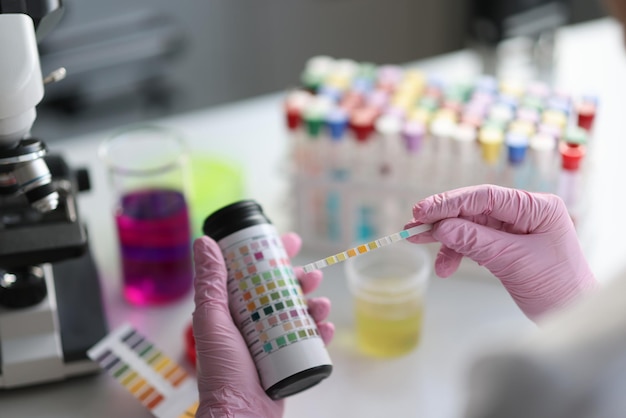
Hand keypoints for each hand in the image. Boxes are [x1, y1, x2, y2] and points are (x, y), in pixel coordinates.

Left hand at [192, 233, 333, 417]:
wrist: (240, 415)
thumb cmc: (221, 371)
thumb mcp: (213, 320)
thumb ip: (210, 282)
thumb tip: (204, 242)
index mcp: (233, 310)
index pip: (255, 274)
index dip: (274, 255)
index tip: (290, 241)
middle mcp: (254, 323)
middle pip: (282, 291)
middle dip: (301, 280)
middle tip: (312, 275)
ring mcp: (273, 341)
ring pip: (300, 313)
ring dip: (315, 304)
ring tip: (322, 305)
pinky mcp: (289, 360)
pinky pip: (310, 340)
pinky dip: (321, 332)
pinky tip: (326, 329)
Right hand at [405, 185, 597, 320]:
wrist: (573, 316)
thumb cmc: (557, 288)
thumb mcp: (512, 262)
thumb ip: (475, 241)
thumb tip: (441, 228)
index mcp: (536, 207)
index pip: (485, 197)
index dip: (450, 202)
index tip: (422, 211)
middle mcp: (525, 213)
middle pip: (474, 210)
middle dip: (443, 219)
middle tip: (413, 226)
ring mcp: (515, 230)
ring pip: (470, 226)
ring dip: (446, 239)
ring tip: (420, 244)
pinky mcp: (506, 246)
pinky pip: (474, 243)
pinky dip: (457, 253)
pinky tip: (446, 265)